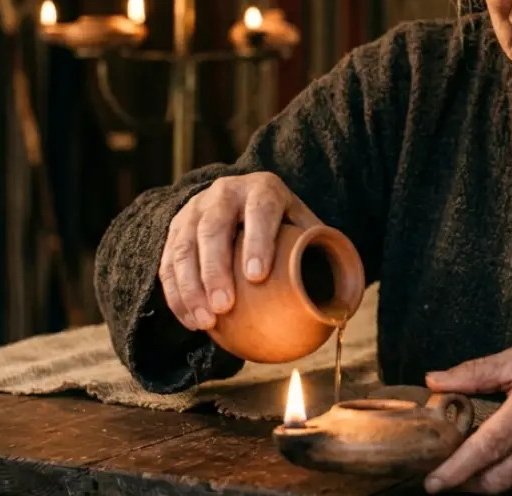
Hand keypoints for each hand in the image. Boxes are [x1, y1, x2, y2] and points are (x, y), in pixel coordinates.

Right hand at [159, 172, 320, 330]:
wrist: (243, 202)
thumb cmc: (284, 226)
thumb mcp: (305, 227)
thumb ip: (321, 253)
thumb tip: (343, 299)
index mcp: (263, 189)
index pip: (260, 209)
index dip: (257, 240)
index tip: (257, 276)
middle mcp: (224, 194)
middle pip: (213, 228)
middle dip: (215, 269)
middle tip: (224, 307)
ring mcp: (194, 210)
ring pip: (184, 247)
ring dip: (190, 287)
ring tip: (205, 322)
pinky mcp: (175, 231)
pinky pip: (169, 263)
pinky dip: (176, 294)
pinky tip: (190, 321)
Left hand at [423, 347, 511, 493]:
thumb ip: (476, 372)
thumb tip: (434, 380)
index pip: (486, 449)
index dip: (457, 470)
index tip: (433, 482)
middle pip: (494, 480)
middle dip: (464, 485)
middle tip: (440, 477)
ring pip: (508, 485)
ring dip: (483, 481)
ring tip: (466, 467)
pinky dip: (508, 475)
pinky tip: (500, 460)